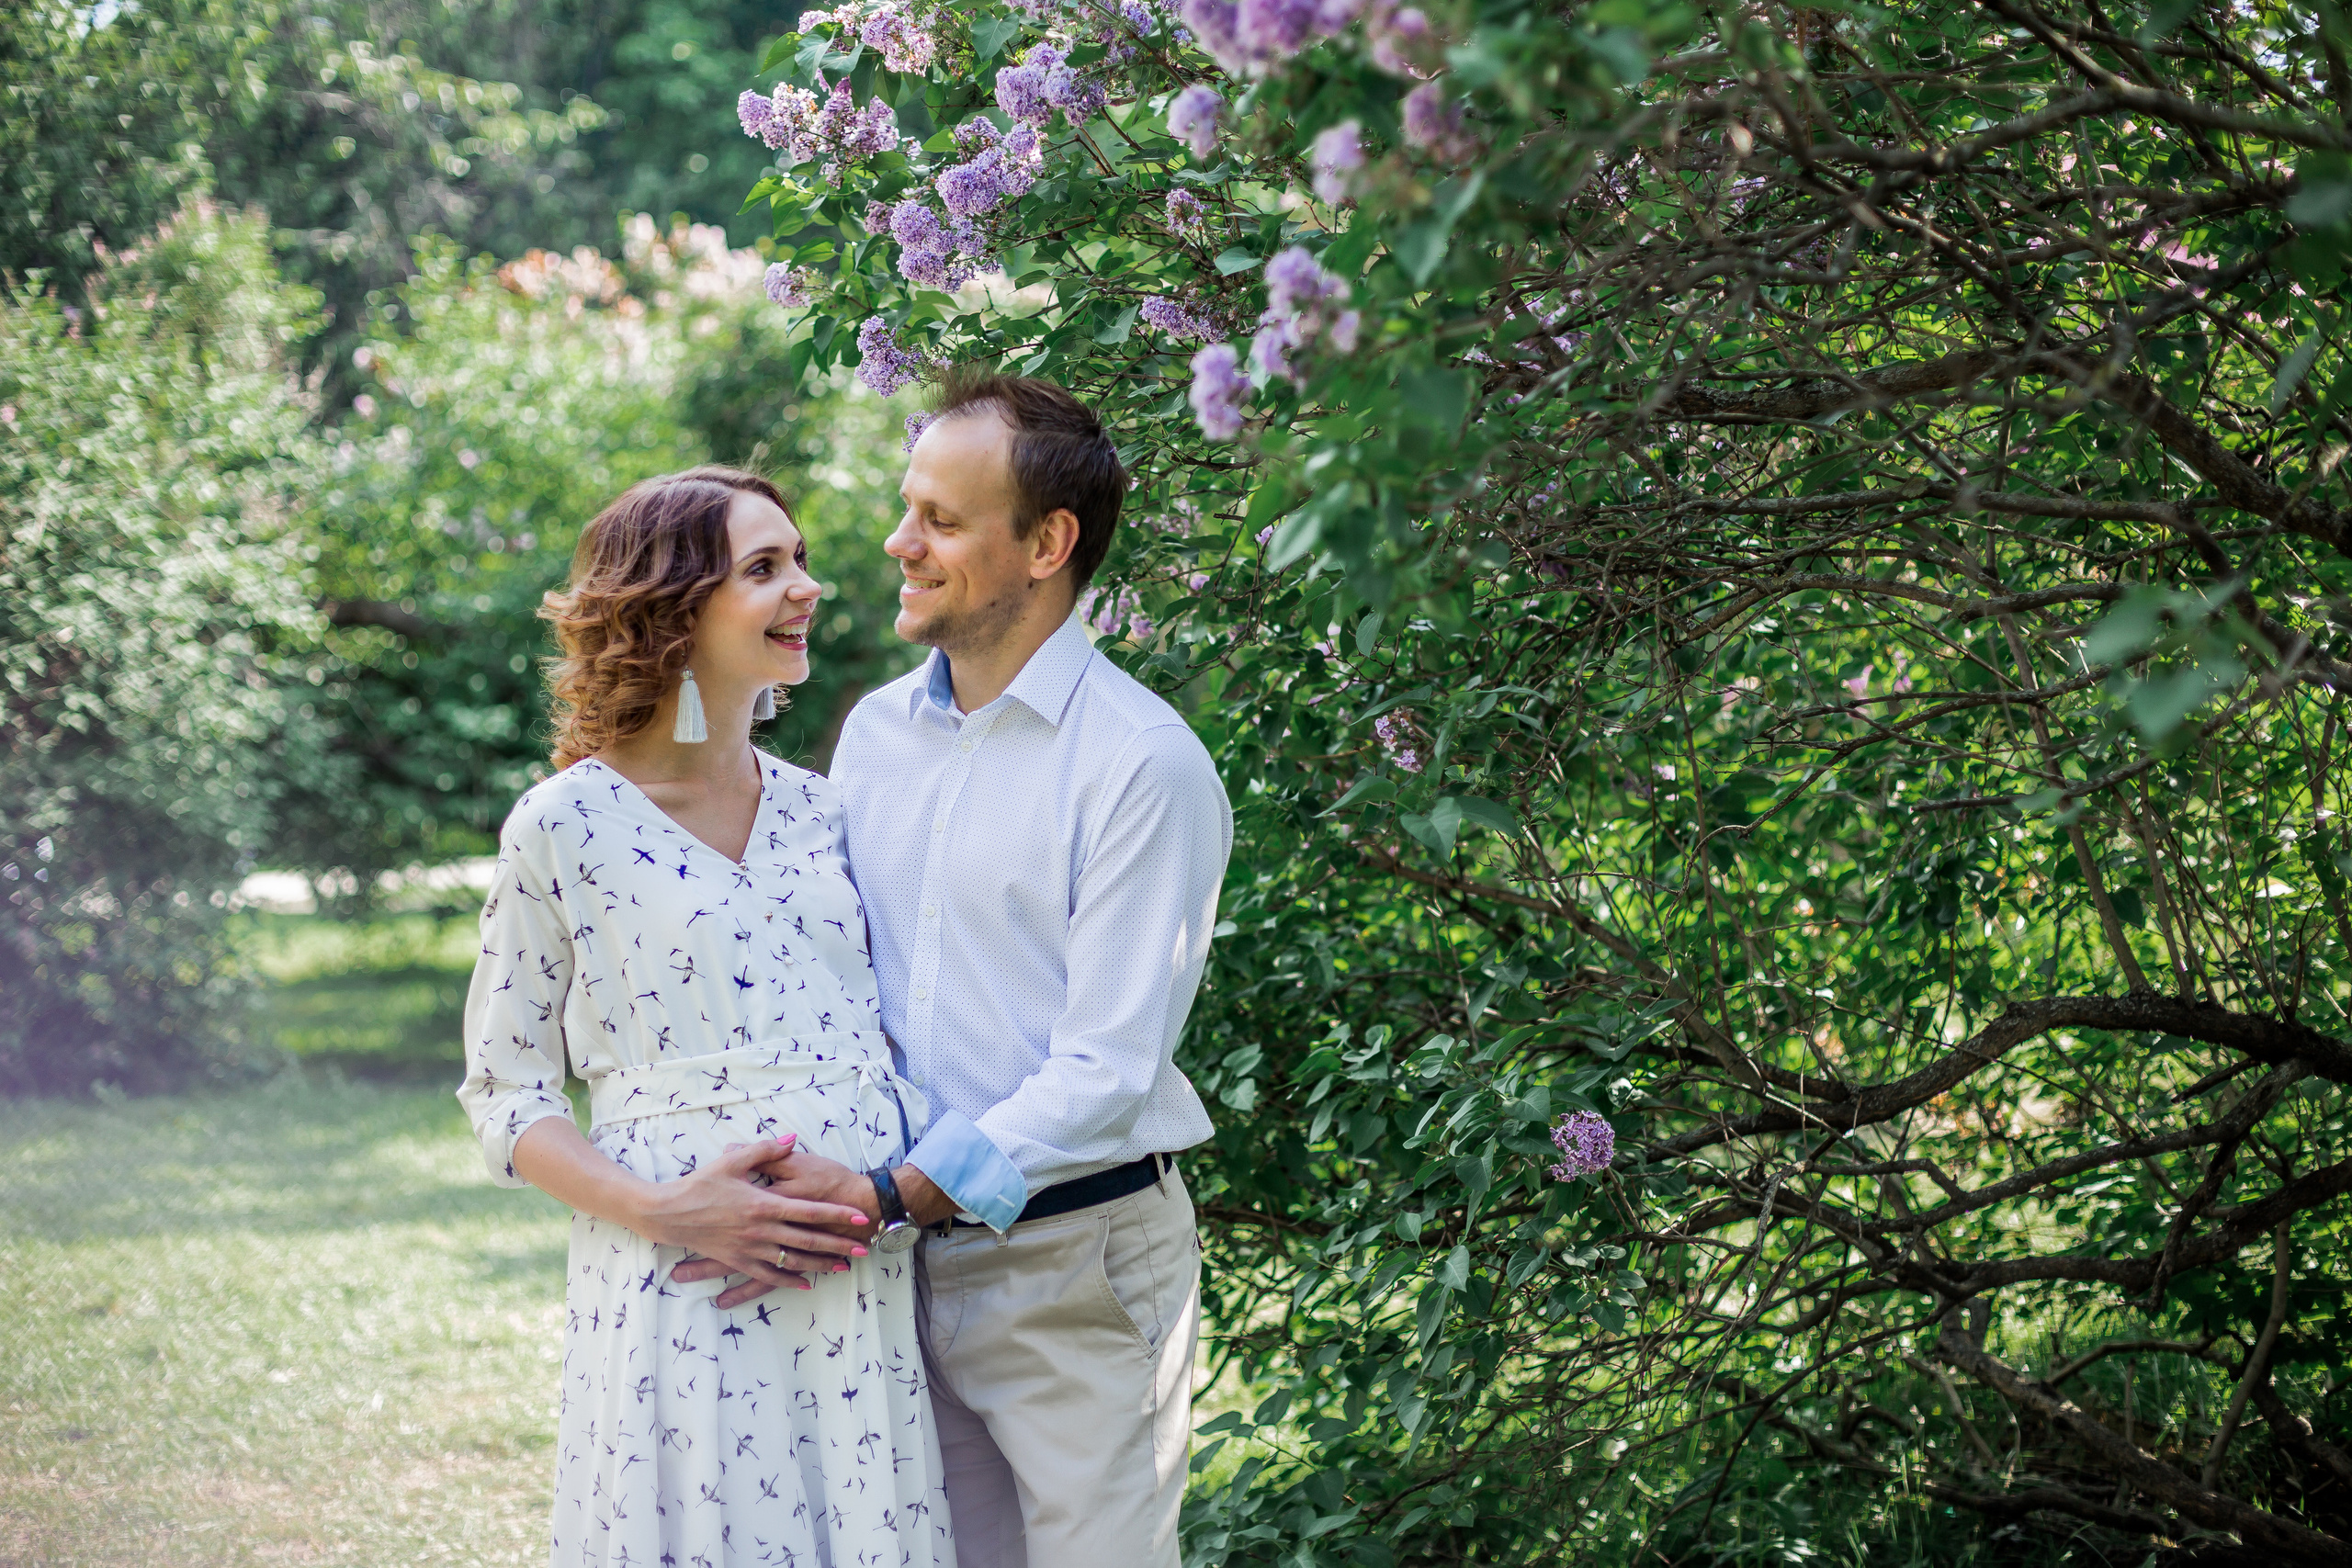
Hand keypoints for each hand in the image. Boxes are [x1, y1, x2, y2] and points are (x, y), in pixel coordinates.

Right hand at [635, 1136, 871, 1296]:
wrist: (667, 1214)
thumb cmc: (699, 1184)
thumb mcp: (731, 1162)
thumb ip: (765, 1150)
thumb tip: (791, 1138)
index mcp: (762, 1204)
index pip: (809, 1211)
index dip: (836, 1215)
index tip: (859, 1217)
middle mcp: (760, 1230)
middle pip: (808, 1241)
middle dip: (839, 1245)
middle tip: (864, 1249)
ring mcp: (749, 1249)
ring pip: (792, 1261)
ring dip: (820, 1265)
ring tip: (843, 1268)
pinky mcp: (737, 1261)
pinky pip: (767, 1276)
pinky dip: (788, 1280)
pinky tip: (805, 1284)